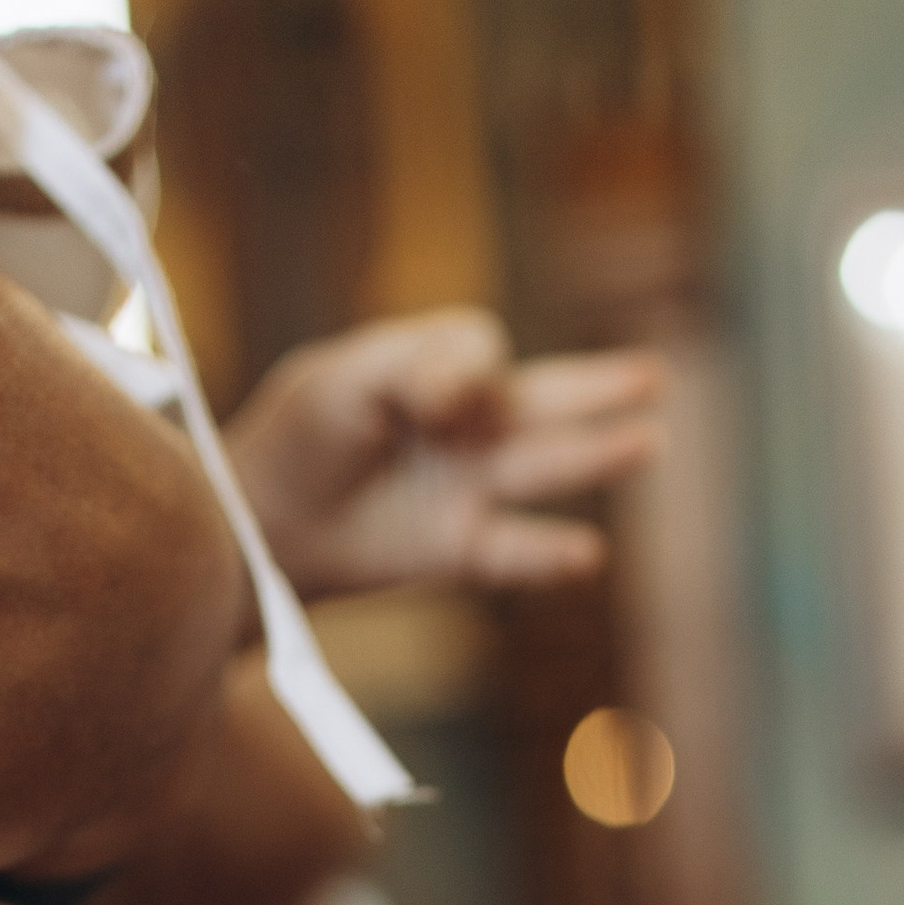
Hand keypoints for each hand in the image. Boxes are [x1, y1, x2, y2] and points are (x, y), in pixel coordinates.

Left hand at [225, 310, 664, 603]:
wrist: (251, 527)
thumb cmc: (292, 440)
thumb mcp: (340, 381)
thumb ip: (413, 367)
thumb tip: (478, 392)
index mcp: (429, 369)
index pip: (483, 351)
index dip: (472, 374)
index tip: (434, 406)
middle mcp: (459, 425)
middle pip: (541, 398)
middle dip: (595, 387)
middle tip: (652, 374)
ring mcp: (464, 486)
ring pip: (545, 464)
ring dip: (596, 453)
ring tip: (648, 439)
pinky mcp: (456, 548)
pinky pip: (516, 549)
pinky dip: (551, 554)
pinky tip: (589, 553)